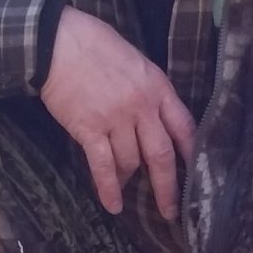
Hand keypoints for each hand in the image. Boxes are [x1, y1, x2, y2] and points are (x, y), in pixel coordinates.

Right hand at [41, 8, 196, 220]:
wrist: (56, 42)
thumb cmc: (94, 45)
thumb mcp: (135, 61)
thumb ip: (149, 89)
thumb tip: (155, 117)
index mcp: (157, 87)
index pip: (184, 126)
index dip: (191, 153)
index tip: (196, 174)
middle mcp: (141, 107)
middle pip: (162, 154)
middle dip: (168, 187)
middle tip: (171, 211)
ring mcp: (115, 119)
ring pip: (131, 161)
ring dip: (128, 177)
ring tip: (124, 186)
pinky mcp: (89, 129)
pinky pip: (103, 166)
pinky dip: (108, 188)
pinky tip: (112, 205)